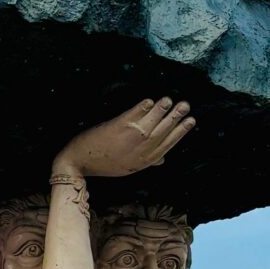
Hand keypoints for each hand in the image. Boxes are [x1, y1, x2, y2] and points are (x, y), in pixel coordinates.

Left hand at [55, 99, 193, 179]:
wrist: (78, 162)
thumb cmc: (104, 164)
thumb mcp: (128, 168)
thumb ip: (147, 162)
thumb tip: (162, 160)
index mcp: (144, 160)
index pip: (168, 144)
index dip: (180, 132)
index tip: (191, 121)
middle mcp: (140, 150)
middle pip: (163, 131)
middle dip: (176, 118)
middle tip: (186, 106)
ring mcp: (129, 138)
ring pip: (151, 122)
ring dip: (162, 110)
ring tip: (170, 100)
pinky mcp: (117, 127)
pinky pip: (134, 115)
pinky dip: (142, 107)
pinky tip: (150, 100)